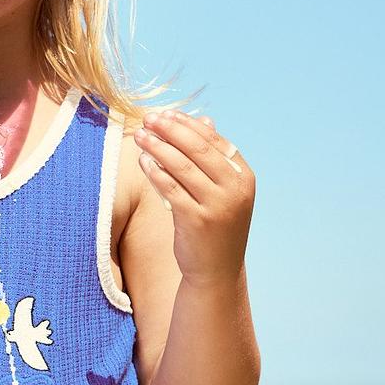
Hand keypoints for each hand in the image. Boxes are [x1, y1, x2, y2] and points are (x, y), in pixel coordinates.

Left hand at [133, 110, 254, 287]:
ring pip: (181, 166)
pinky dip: (154, 172)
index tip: (166, 114)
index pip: (214, 141)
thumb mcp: (223, 190)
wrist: (217, 271)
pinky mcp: (197, 220)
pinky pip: (170, 189)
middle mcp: (235, 189)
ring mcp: (218, 205)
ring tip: (139, 135)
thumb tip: (204, 120)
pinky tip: (142, 161)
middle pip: (198, 149)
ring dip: (157, 147)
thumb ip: (213, 158)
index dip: (188, 124)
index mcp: (244, 177)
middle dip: (170, 130)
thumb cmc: (216, 225)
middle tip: (148, 118)